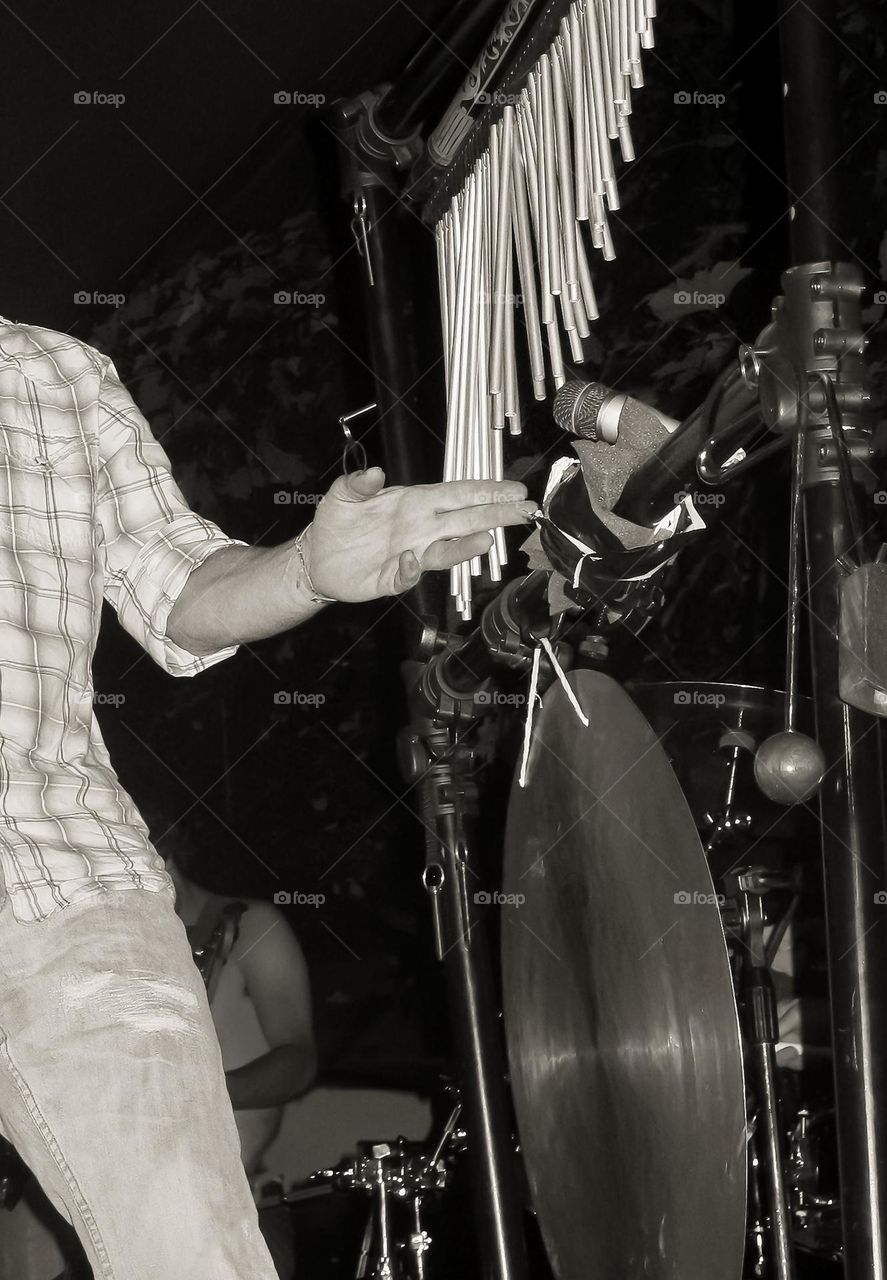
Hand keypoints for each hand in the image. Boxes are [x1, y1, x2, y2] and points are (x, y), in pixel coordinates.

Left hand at [301, 468, 535, 601]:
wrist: (316, 558)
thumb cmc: (336, 521)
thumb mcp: (342, 495)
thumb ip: (359, 483)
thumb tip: (376, 472)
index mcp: (414, 501)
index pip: (458, 493)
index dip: (486, 490)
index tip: (514, 489)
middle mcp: (420, 527)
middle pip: (465, 519)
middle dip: (497, 514)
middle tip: (528, 511)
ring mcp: (411, 553)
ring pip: (448, 548)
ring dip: (468, 545)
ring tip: (489, 539)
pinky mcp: (395, 577)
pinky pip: (409, 575)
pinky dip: (411, 568)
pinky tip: (411, 561)